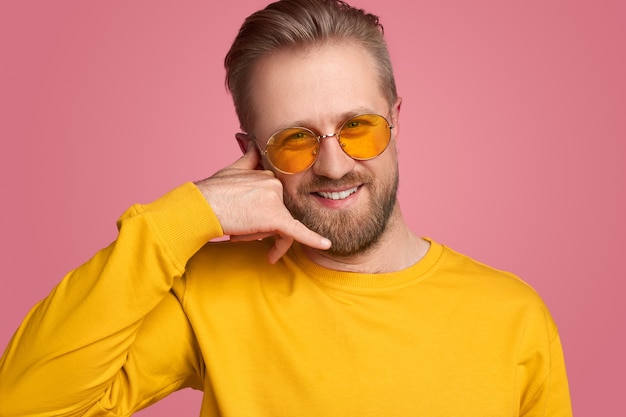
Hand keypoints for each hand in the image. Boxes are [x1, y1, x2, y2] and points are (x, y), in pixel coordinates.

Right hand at [194, 143, 330, 262]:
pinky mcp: (275, 217)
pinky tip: (325, 245)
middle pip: (280, 215)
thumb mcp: (232, 169)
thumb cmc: (212, 191)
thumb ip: (248, 158)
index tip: (249, 222)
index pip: (276, 200)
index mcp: (268, 174)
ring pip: (282, 227)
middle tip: (240, 232)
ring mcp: (275, 199)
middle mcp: (275, 184)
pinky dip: (313, 239)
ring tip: (243, 239)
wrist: (200, 205)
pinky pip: (297, 232)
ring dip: (266, 239)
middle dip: (262, 229)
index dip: (263, 215)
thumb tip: (252, 140)